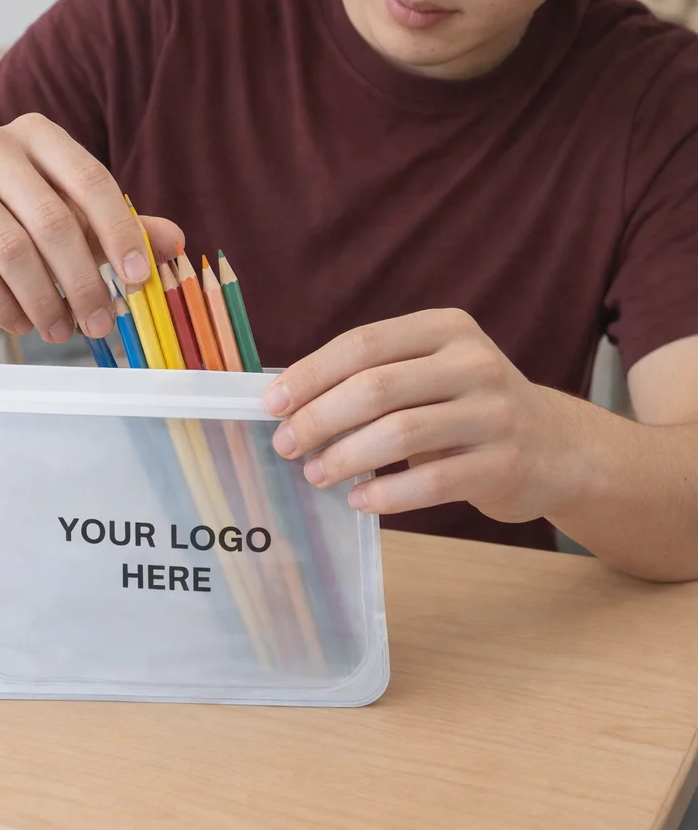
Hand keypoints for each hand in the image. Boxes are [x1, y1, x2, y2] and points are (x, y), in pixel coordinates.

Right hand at [0, 113, 182, 342]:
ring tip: (63, 332)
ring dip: (45, 301)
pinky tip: (22, 325)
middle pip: (52, 221)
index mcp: (38, 135)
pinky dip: (4, 306)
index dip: (119, 233)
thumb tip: (176, 243)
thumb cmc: (7, 222)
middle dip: (83, 281)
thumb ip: (117, 227)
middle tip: (101, 324)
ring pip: (11, 251)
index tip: (139, 281)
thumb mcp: (67, 219)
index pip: (90, 180)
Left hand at [263, 309, 583, 522]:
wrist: (556, 446)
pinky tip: (359, 501)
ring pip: (400, 434)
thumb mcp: (430, 372)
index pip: (363, 345)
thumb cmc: (467, 407)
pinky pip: (431, 482)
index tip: (273, 404)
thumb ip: (374, 376)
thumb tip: (289, 401)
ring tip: (316, 474)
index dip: (311, 374)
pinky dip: (386, 494)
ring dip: (346, 457)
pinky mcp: (505, 464)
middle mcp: (473, 362)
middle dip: (319, 418)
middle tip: (287, 445)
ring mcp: (494, 413)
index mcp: (444, 328)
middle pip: (376, 387)